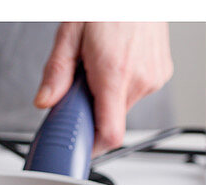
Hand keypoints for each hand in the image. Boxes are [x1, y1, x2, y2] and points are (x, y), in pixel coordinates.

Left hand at [35, 22, 172, 155]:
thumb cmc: (108, 6)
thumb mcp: (70, 34)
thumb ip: (56, 73)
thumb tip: (44, 102)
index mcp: (115, 74)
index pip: (109, 134)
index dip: (91, 148)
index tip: (76, 149)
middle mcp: (140, 79)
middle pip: (110, 122)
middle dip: (89, 113)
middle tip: (79, 89)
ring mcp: (153, 76)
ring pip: (121, 108)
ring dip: (104, 98)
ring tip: (98, 69)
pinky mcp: (160, 73)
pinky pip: (134, 93)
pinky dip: (119, 87)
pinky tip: (113, 65)